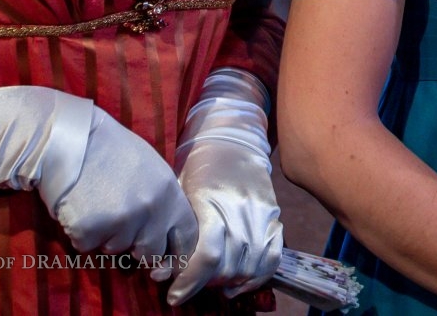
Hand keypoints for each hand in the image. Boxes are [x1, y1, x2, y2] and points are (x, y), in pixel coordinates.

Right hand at [38, 107, 198, 277]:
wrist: (70, 139)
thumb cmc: (112, 150)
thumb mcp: (152, 169)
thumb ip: (164, 204)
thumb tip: (166, 244)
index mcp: (169, 193)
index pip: (187, 236)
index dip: (176, 251)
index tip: (164, 257)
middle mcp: (151, 210)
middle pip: (151, 252)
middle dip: (135, 245)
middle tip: (118, 219)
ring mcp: (121, 222)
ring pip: (116, 249)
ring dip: (106, 236)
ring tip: (97, 204)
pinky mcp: (90, 231)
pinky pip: (88, 247)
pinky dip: (82, 234)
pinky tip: (80, 208)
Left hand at [166, 70, 281, 304]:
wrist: (230, 140)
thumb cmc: (195, 167)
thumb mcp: (177, 192)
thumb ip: (173, 232)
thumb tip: (162, 274)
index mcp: (209, 200)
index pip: (206, 254)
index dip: (190, 281)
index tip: (174, 296)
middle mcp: (239, 208)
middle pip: (228, 265)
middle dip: (206, 284)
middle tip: (190, 285)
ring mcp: (261, 213)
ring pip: (249, 266)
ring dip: (229, 283)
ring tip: (212, 284)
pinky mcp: (274, 217)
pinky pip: (272, 257)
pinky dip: (257, 278)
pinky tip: (238, 284)